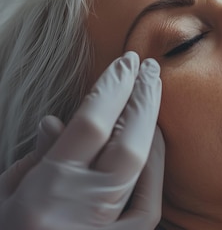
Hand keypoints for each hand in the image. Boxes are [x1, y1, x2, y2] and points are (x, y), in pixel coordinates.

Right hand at [0, 51, 163, 229]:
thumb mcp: (5, 198)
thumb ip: (35, 160)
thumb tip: (58, 121)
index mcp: (46, 192)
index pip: (90, 126)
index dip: (112, 89)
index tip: (126, 62)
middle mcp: (82, 208)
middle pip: (128, 143)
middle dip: (143, 100)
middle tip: (151, 68)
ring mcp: (109, 229)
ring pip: (145, 169)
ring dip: (152, 126)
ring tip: (153, 92)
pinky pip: (150, 199)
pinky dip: (154, 165)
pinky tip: (153, 140)